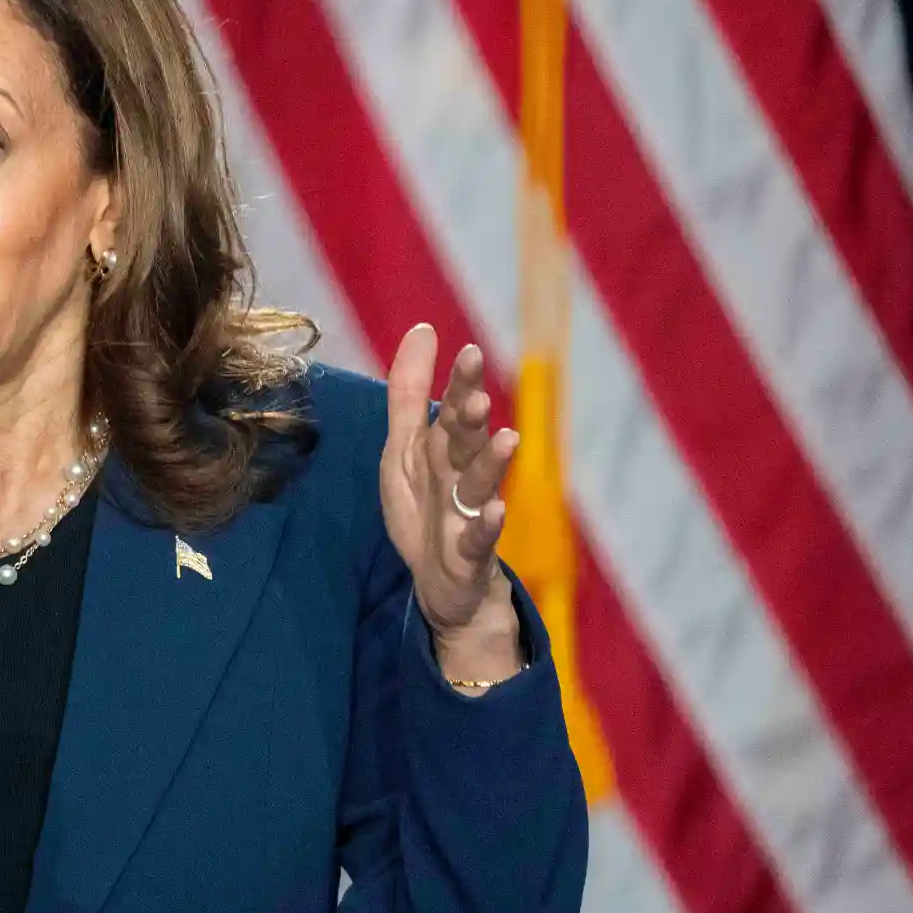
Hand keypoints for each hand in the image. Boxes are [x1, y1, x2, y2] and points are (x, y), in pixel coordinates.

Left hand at [380, 324, 518, 650]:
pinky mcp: (469, 554)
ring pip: (481, 486)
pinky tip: (496, 510)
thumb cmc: (426, 507)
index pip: (452, 410)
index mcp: (442, 450)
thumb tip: (424, 329)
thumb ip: (411, 393)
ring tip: (507, 438)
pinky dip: (487, 527)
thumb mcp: (405, 448)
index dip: (461, 383)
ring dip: (492, 464)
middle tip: (478, 396)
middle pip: (466, 443)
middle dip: (472, 420)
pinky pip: (479, 539)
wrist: (442, 583)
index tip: (470, 351)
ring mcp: (468, 515)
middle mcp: (460, 477)